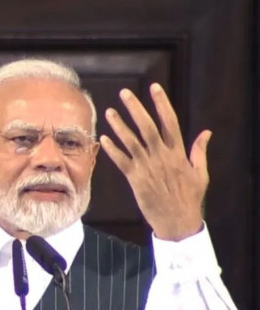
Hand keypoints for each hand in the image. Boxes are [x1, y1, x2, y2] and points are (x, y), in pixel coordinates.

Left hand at [99, 83, 210, 240]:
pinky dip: (112, 150)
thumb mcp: (201, 173)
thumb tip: (206, 132)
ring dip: (119, 126)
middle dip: (135, 108)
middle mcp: (161, 157)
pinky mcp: (135, 179)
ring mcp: (147, 167)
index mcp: (178, 153)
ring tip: (109, 111)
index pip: (169, 122)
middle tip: (124, 93)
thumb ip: (199, 151)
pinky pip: (121, 161)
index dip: (161, 103)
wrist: (177, 221)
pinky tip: (103, 138)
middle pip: (147, 127)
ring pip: (131, 142)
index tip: (154, 87)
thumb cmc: (189, 198)